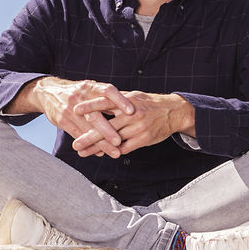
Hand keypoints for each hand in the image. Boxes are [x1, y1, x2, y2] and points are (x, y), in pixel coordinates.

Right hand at [12, 77, 134, 157]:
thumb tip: (129, 109)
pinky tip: (99, 152)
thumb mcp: (90, 88)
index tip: (131, 111)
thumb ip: (106, 98)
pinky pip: (77, 135)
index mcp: (90, 87)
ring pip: (87, 129)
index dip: (120, 101)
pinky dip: (89, 145)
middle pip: (95, 115)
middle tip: (120, 141)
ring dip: (101, 143)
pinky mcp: (62, 120)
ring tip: (114, 152)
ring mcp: (70, 110)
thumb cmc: (77, 92)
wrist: (48, 92)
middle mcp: (80, 97)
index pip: (107, 91)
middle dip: (108, 130)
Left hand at [71, 91, 194, 157]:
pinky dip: (113, 151)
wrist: (173, 112)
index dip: (90, 106)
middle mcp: (131, 114)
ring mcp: (137, 128)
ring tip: (83, 152)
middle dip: (89, 136)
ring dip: (97, 148)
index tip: (75, 110)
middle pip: (106, 127)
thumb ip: (116, 100)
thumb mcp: (133, 96)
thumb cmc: (149, 103)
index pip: (105, 102)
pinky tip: (101, 153)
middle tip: (75, 144)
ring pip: (113, 140)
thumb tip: (96, 102)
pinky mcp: (143, 139)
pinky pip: (125, 148)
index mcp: (127, 101)